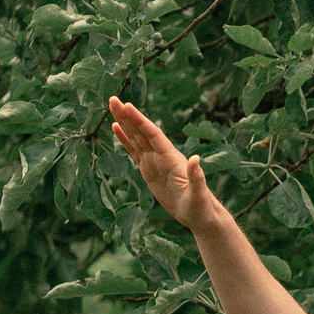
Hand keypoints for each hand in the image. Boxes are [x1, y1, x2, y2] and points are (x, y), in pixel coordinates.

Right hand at [108, 96, 224, 231]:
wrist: (199, 214)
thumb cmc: (200, 206)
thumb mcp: (198, 193)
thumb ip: (197, 176)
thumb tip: (196, 159)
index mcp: (172, 158)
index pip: (153, 134)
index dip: (140, 121)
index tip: (128, 106)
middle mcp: (162, 155)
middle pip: (142, 131)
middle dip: (127, 115)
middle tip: (113, 99)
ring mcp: (155, 161)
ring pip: (136, 137)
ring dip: (124, 122)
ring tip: (113, 106)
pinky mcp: (149, 170)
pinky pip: (134, 151)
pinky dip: (125, 139)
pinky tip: (116, 128)